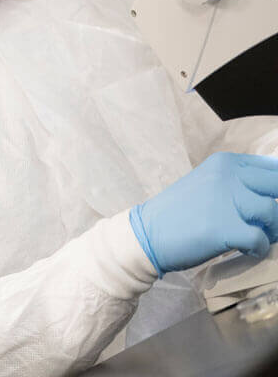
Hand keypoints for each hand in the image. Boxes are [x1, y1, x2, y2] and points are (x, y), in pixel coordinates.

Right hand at [130, 152, 277, 274]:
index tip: (270, 199)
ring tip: (259, 237)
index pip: (272, 167)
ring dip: (271, 230)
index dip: (275, 186)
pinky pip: (261, 240)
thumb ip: (237, 181)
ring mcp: (225, 200)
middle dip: (276, 209)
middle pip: (276, 186)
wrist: (147, 234)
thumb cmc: (179, 212)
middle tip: (269, 223)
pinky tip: (246, 249)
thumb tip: (274, 188)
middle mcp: (226, 175)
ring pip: (273, 213)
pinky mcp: (224, 228)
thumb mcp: (208, 184)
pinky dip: (258, 248)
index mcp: (224, 162)